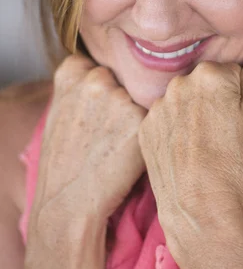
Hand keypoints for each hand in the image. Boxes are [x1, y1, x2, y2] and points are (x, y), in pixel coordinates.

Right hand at [30, 54, 146, 234]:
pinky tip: (130, 152)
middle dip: (122, 101)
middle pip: (124, 81)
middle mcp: (96, 78)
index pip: (100, 66)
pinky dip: (150, 132)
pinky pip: (155, 117)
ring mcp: (120, 98)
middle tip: (109, 132)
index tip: (96, 112)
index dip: (103, 91)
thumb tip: (112, 76)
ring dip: (137, 116)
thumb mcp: (61, 112)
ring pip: (141, 98)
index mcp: (72, 72)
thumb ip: (83, 87)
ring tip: (118, 144)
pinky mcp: (142, 119)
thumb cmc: (64, 162)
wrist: (69, 203)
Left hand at [138, 49, 242, 250]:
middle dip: (215, 100)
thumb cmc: (233, 162)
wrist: (198, 206)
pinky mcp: (145, 129)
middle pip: (204, 84)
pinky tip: (186, 151)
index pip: (232, 72)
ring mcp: (158, 107)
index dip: (240, 95)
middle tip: (224, 132)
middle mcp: (178, 84)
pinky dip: (175, 130)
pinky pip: (165, 120)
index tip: (240, 117)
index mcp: (210, 75)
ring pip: (183, 101)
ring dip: (193, 113)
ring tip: (204, 145)